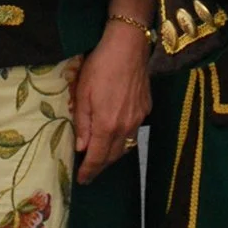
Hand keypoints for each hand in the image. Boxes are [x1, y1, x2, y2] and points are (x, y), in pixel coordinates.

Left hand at [71, 18, 151, 184]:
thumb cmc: (100, 67)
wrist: (128, 47)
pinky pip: (133, 131)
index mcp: (107, 125)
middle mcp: (126, 127)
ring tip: (101, 155)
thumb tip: (81, 147)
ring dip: (113, 153)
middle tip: (89, 172)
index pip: (97, 157)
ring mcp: (139, 118)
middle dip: (101, 166)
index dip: (89, 171)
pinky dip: (123, 138)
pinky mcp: (146, 108)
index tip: (82, 180)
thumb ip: (82, 123)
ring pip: (125, 145)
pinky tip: (116, 132)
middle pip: (114, 155)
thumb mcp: (82, 94)